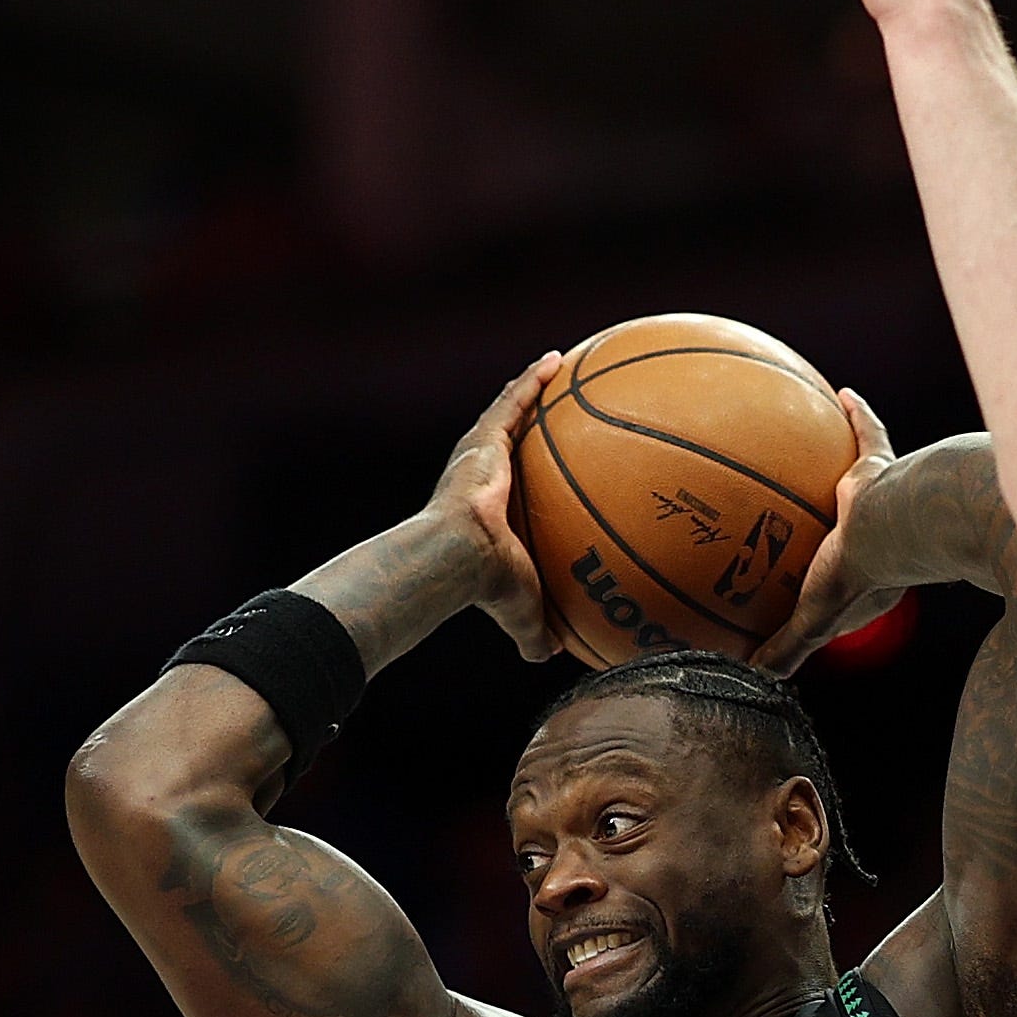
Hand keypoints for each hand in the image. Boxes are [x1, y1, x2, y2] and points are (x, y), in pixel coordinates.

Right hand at [451, 351, 569, 658]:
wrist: (458, 558)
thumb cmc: (486, 586)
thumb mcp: (523, 611)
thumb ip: (538, 631)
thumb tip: (556, 657)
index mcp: (489, 512)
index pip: (513, 486)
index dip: (528, 472)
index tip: (550, 463)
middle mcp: (482, 477)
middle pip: (510, 441)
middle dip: (530, 421)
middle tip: (558, 405)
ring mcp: (480, 456)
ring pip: (510, 413)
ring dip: (531, 389)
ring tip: (558, 366)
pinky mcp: (482, 441)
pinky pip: (515, 402)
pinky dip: (534, 380)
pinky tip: (558, 360)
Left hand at [747, 389, 914, 673]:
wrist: (894, 528)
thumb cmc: (857, 575)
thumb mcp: (812, 618)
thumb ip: (788, 646)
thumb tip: (753, 675)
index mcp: (863, 572)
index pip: (839, 578)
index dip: (825, 580)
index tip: (802, 579)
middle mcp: (873, 533)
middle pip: (846, 526)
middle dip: (834, 523)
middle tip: (807, 514)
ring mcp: (880, 499)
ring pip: (858, 478)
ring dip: (846, 465)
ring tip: (814, 445)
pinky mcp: (883, 466)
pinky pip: (871, 433)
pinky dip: (859, 414)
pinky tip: (841, 393)